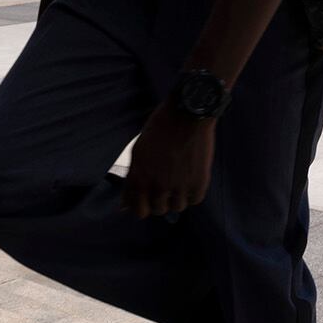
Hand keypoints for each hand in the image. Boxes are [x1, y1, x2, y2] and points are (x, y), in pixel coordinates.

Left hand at [121, 103, 214, 218]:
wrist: (187, 112)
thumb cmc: (161, 126)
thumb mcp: (138, 151)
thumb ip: (133, 178)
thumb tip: (124, 205)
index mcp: (139, 177)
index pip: (137, 209)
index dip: (142, 205)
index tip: (147, 199)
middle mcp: (157, 185)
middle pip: (158, 210)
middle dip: (160, 200)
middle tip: (166, 186)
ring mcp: (178, 185)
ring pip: (177, 207)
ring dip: (177, 197)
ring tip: (180, 181)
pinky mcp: (198, 181)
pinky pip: (194, 200)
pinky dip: (192, 193)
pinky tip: (191, 180)